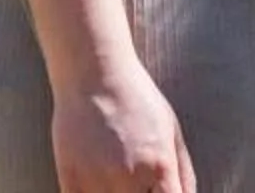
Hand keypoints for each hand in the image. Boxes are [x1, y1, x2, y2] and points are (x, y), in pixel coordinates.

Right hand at [51, 58, 198, 192]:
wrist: (95, 73)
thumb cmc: (137, 99)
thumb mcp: (172, 131)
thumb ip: (184, 173)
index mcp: (160, 166)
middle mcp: (130, 178)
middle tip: (138, 185)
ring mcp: (98, 181)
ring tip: (117, 180)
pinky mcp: (70, 180)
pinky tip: (98, 184)